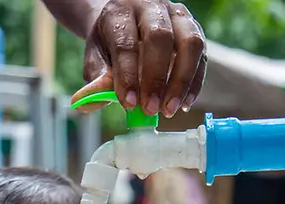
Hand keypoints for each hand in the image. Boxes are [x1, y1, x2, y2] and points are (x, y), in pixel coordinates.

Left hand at [74, 0, 205, 118]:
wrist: (125, 20)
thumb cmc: (109, 42)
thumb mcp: (95, 57)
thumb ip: (95, 79)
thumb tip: (85, 103)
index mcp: (120, 12)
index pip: (126, 43)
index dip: (128, 75)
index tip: (129, 104)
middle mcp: (152, 7)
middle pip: (161, 38)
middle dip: (156, 78)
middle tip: (150, 109)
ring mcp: (177, 15)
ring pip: (190, 43)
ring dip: (182, 81)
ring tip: (169, 109)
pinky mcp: (194, 27)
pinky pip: (202, 54)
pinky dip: (195, 81)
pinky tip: (184, 103)